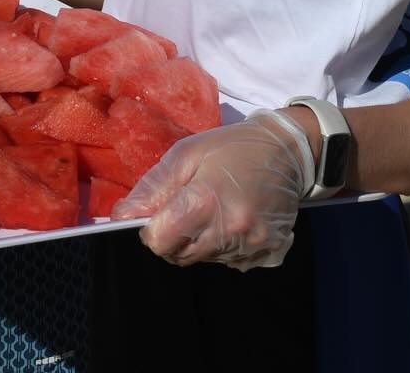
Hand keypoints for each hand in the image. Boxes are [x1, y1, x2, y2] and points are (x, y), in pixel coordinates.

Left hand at [111, 110, 313, 270]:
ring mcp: (252, 246)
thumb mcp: (186, 154)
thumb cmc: (230, 147)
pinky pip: (230, 263)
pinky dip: (223, 247)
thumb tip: (122, 216)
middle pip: (179, 255)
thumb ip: (154, 187)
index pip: (160, 240)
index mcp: (206, 201)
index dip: (150, 229)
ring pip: (203, 259)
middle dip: (172, 236)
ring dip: (197, 241)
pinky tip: (231, 220)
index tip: (156, 212)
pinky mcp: (268, 254)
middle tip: (183, 207)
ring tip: (211, 209)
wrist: (286, 151)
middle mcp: (230, 230)